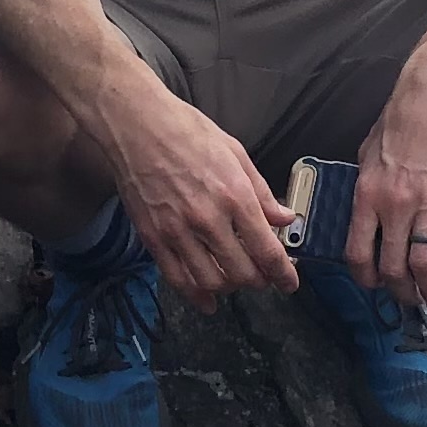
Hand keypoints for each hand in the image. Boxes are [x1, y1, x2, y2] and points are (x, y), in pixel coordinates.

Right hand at [87, 74, 296, 311]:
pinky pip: (177, 278)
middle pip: (241, 273)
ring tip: (234, 280)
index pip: (267, 250)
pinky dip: (195, 296)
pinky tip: (206, 301)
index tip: (289, 283)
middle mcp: (208, 219)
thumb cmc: (187, 131)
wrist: (136, 124)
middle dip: (258, 281)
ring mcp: (177, 231)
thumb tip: (285, 217)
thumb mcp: (235, 152)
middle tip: (262, 276)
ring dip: (229, 288)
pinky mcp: (153, 237)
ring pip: (211, 281)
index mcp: (234, 195)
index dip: (283, 274)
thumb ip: (262, 191)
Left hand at [347, 54, 426, 311]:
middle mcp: (394, 209)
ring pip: (426, 267)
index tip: (375, 285)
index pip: (357, 253)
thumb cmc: (398, 120)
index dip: (365, 278)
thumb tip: (367, 211)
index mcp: (367, 197)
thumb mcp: (367, 154)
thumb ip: (367, 187)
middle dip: (400, 292)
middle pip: (392, 268)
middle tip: (410, 299)